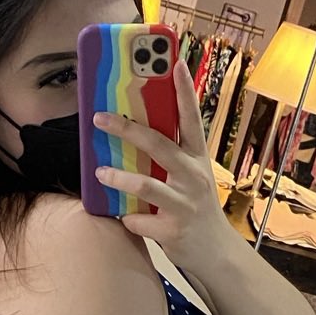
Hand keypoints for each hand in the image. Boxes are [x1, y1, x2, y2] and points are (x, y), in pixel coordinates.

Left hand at [93, 66, 235, 277]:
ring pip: (146, 186)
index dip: (184, 91)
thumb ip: (171, 156)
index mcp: (197, 159)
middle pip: (159, 145)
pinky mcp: (173, 230)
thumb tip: (134, 131)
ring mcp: (184, 204)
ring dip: (119, 178)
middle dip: (128, 128)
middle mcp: (193, 177)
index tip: (176, 63)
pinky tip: (125, 218)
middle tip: (100, 118)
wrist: (215, 251)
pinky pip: (140, 221)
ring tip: (99, 172)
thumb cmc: (195, 207)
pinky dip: (129, 219)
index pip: (191, 119)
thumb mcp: (191, 176)